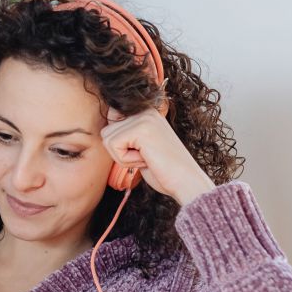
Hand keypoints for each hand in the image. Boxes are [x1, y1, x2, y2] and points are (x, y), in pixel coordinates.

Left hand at [100, 106, 215, 204]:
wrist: (186, 181)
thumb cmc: (163, 169)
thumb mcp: (141, 147)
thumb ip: (126, 136)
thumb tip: (104, 131)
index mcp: (146, 112)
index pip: (111, 118)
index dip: (118, 142)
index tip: (140, 151)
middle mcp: (145, 110)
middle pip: (106, 132)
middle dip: (119, 152)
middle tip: (144, 157)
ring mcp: (144, 117)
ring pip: (108, 139)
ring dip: (123, 157)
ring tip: (145, 158)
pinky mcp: (141, 128)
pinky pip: (113, 145)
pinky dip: (125, 160)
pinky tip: (145, 160)